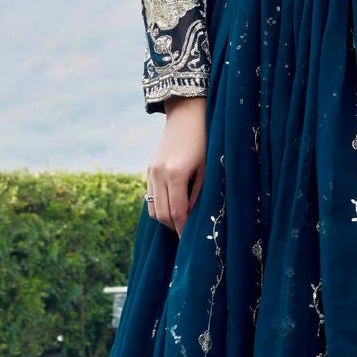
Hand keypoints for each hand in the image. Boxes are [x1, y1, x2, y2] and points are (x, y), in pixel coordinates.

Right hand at [146, 95, 206, 234]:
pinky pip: (150, 196)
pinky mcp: (149, 169)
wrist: (187, 114)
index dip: (184, 229)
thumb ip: (199, 194)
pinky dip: (160, 206)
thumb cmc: (205, 140)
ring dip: (166, 219)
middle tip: (188, 237)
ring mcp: (151, 171)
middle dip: (175, 228)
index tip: (192, 242)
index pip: (176, 212)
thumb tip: (193, 218)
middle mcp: (158, 173)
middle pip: (161, 214)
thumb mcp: (207, 168)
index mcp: (176, 173)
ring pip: (153, 208)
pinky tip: (174, 208)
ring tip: (182, 224)